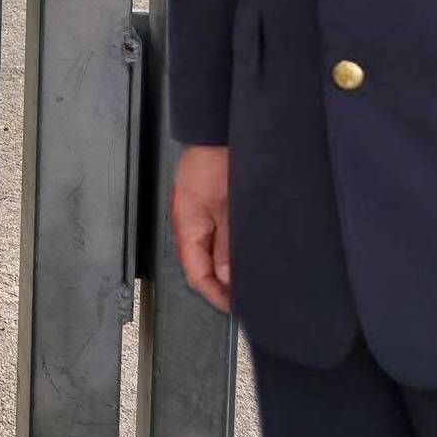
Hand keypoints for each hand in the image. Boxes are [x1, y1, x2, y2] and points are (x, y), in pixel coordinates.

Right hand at [172, 144, 234, 311]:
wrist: (220, 130)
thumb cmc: (218, 159)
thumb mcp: (227, 206)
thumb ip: (226, 243)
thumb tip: (227, 276)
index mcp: (187, 225)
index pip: (196, 273)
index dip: (214, 294)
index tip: (234, 306)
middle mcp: (191, 223)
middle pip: (201, 266)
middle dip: (222, 285)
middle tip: (245, 297)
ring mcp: (201, 214)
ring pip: (211, 252)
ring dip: (227, 268)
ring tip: (249, 278)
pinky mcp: (213, 205)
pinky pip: (218, 236)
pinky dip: (230, 250)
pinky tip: (245, 253)